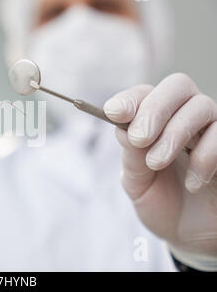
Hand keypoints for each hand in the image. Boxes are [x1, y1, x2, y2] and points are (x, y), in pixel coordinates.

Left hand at [104, 73, 216, 270]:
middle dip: (154, 109)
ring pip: (201, 106)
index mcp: (154, 121)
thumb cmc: (160, 202)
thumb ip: (131, 156)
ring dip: (175, 133)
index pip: (144, 94)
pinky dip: (205, 157)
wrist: (190, 235)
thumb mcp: (137, 183)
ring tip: (156, 163)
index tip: (113, 112)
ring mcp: (210, 130)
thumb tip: (123, 127)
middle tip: (138, 138)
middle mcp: (184, 117)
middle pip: (177, 86)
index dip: (129, 99)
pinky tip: (192, 183)